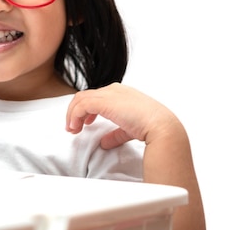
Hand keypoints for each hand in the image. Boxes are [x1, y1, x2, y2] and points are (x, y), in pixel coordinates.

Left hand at [66, 83, 205, 229]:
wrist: (163, 128)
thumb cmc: (152, 129)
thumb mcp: (131, 129)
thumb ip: (117, 133)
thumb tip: (105, 142)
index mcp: (123, 93)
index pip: (97, 96)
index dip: (87, 110)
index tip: (83, 124)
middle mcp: (115, 90)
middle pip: (86, 96)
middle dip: (76, 112)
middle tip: (72, 128)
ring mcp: (110, 94)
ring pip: (81, 99)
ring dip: (72, 114)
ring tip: (71, 129)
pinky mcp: (105, 102)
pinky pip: (83, 105)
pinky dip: (75, 115)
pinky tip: (75, 128)